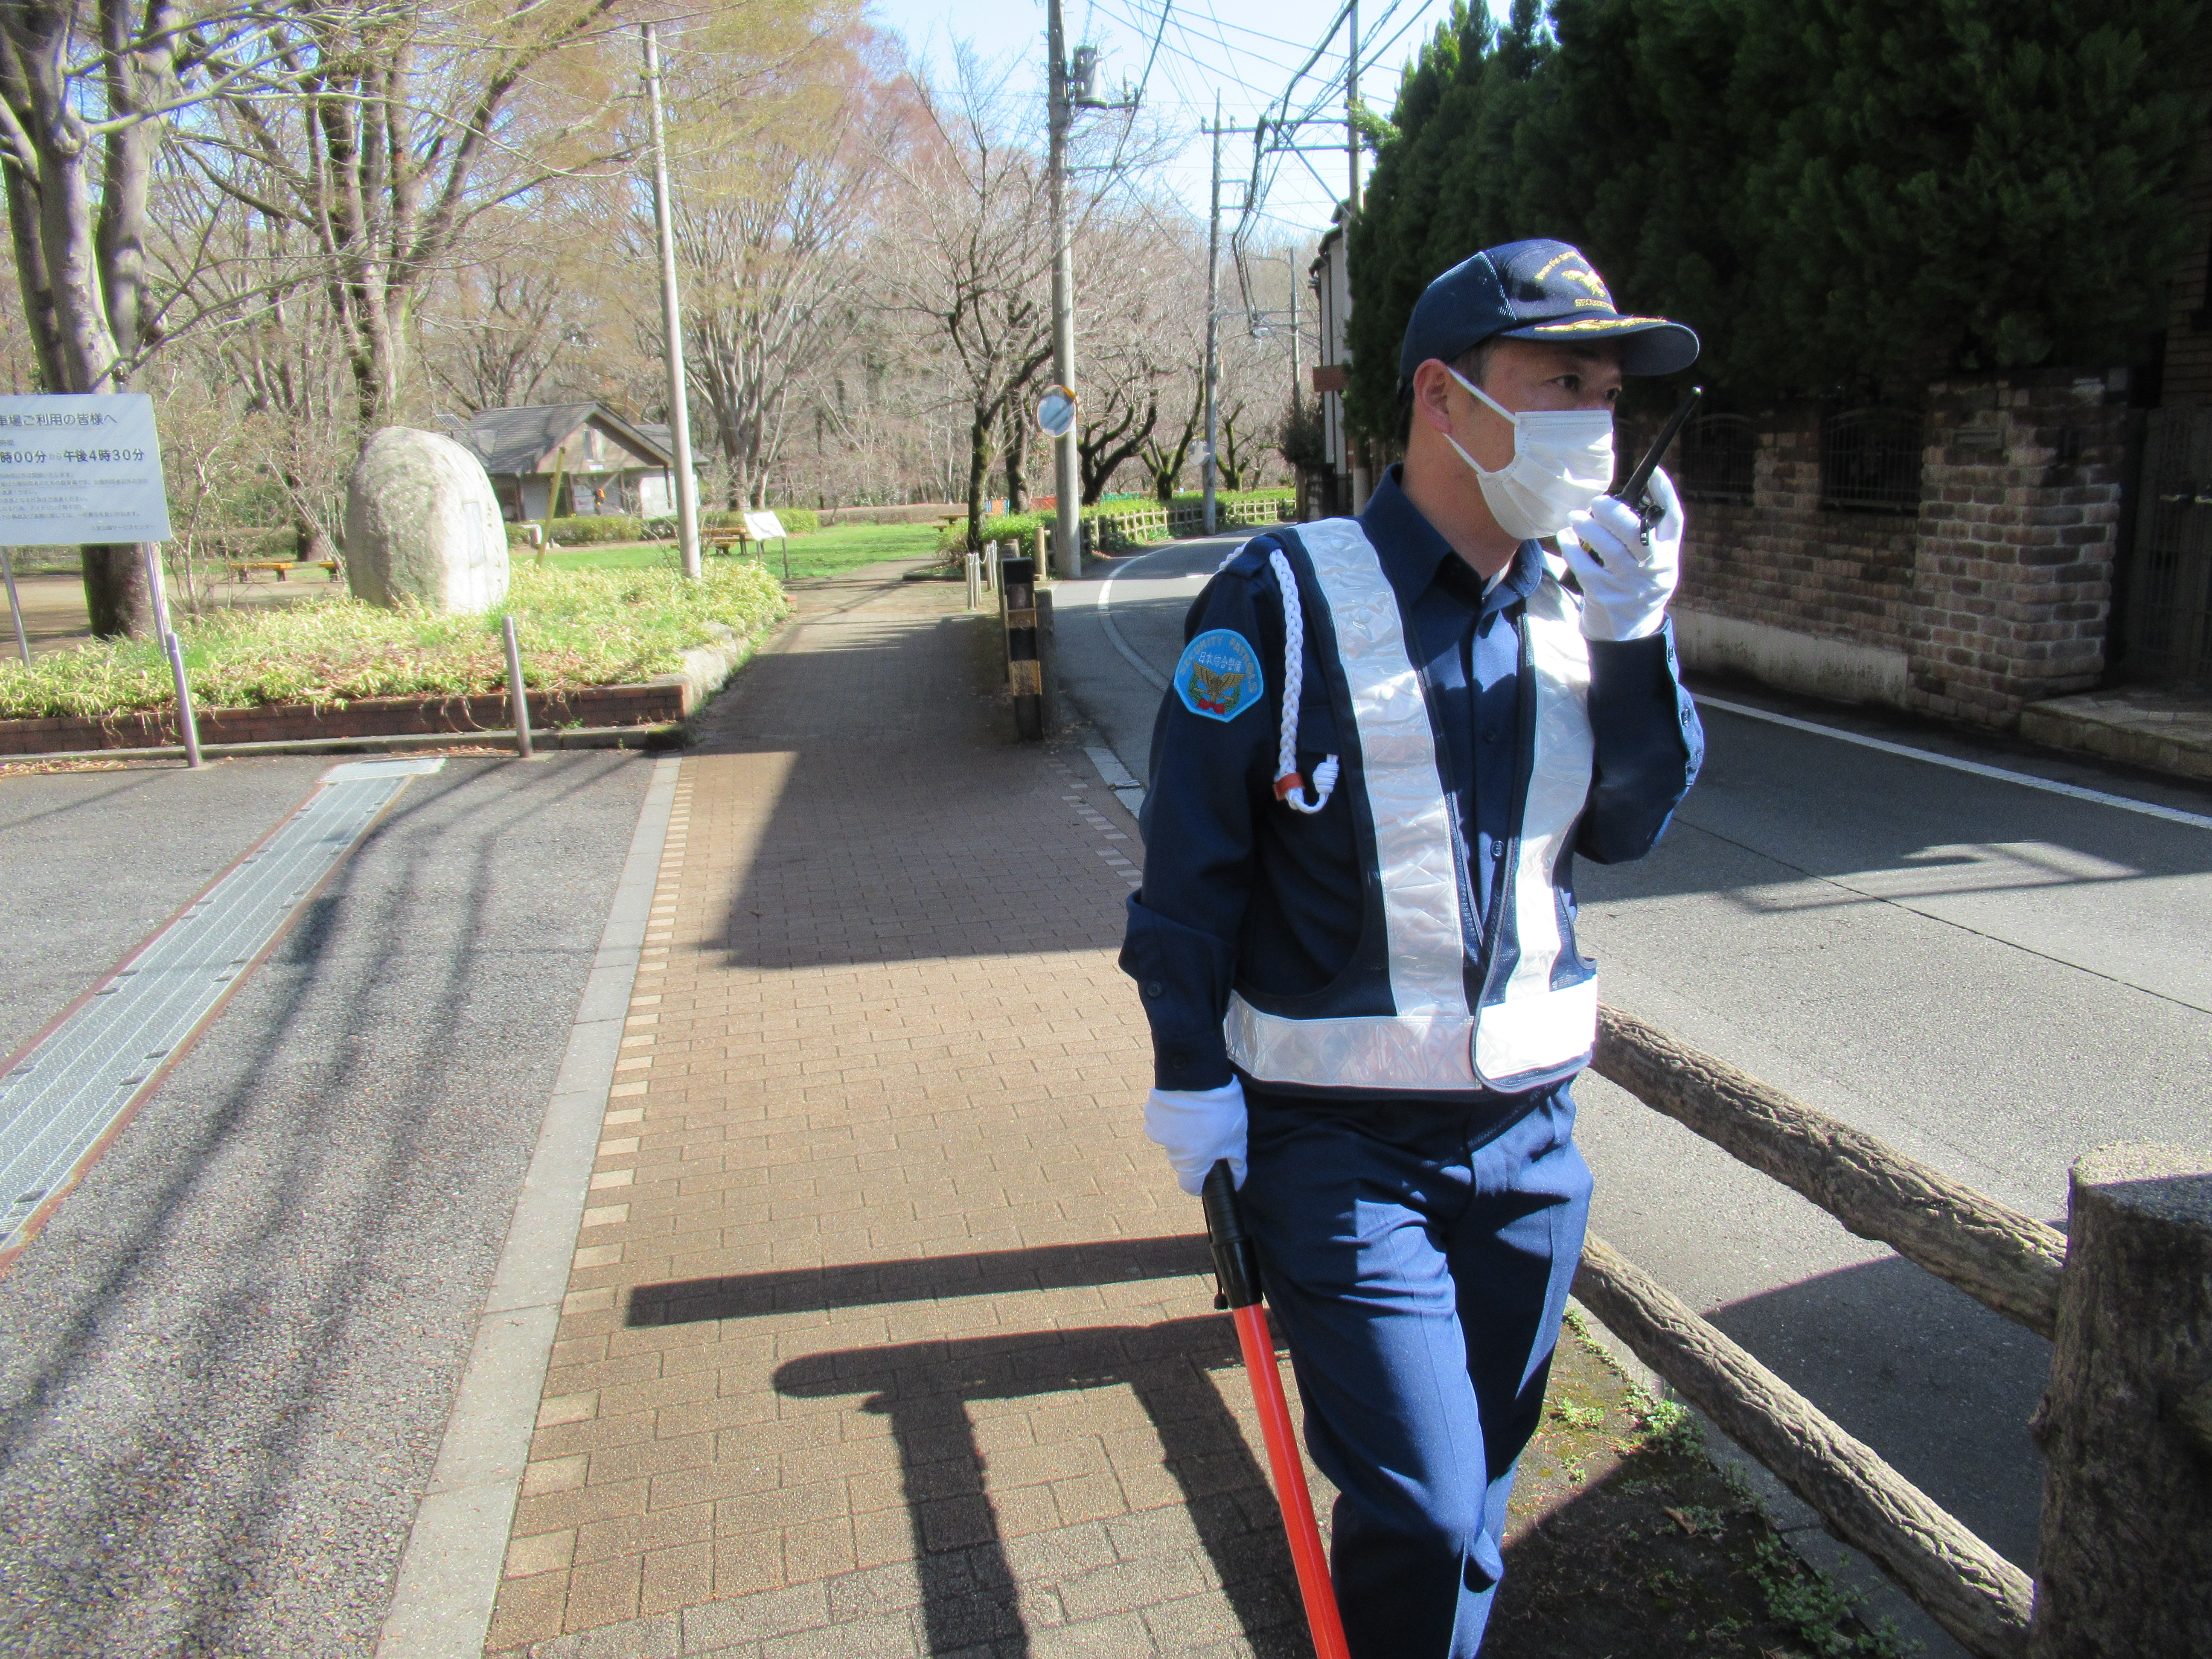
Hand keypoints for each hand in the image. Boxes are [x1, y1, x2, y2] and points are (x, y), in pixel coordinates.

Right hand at [1144, 1080, 1246, 1195]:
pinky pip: (1161, 1121)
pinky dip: (1171, 1117)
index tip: (1211, 1173)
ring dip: (1181, 1134)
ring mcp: (1157, 1131)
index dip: (1202, 1183)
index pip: (1190, 1186)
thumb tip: (1236, 1181)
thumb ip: (1236, 1163)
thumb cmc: (1220, 1109)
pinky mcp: (1151, 1112)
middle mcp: (1171, 1152)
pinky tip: (1184, 1104)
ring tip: (1197, 1115)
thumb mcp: (1237, 1138)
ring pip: (1170, 1140)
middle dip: (1194, 1153)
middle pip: (1181, 1162)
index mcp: (1192, 1163)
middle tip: (1211, 1134)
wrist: (1196, 1074)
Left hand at [1560, 465, 1682, 641]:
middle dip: (1615, 512)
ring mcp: (1628, 585)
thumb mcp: (1653, 564)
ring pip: (1610, 548)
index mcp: (1668, 557)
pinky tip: (1566, 537)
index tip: (1653, 472)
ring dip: (1589, 527)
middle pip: (1638, 533)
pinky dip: (1572, 547)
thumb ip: (1648, 537)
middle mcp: (1653, 571)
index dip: (1665, 494)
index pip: (1674, 520)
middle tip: (1598, 502)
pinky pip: (1585, 566)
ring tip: (1576, 517)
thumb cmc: (1637, 587)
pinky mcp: (1604, 595)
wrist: (1628, 634)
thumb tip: (1628, 500)